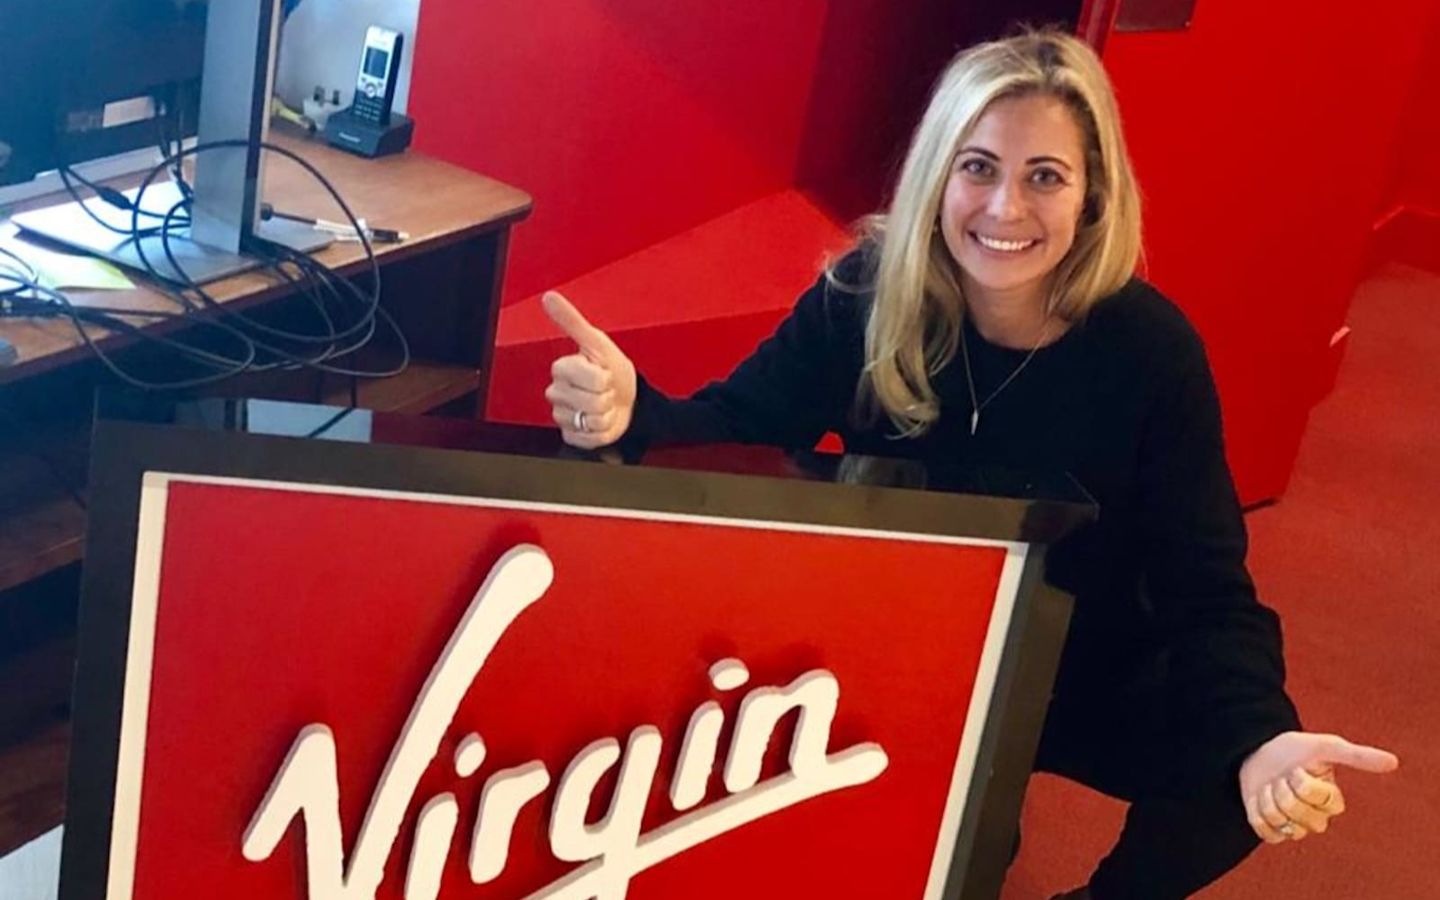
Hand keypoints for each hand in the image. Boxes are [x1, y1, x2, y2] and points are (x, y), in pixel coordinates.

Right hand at [542, 291, 637, 449]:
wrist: (629, 399)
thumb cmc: (613, 369)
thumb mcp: (597, 343)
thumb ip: (571, 321)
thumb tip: (548, 296)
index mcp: (560, 369)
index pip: (587, 377)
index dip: (603, 376)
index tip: (603, 371)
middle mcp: (556, 393)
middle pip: (591, 400)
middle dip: (607, 396)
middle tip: (606, 390)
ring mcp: (562, 417)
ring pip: (591, 421)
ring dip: (607, 414)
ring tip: (605, 406)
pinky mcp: (571, 437)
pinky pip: (591, 438)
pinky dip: (604, 432)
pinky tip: (602, 422)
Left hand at [1238, 731, 1398, 843]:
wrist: (1257, 752)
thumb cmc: (1294, 750)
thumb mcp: (1325, 747)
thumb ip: (1357, 757)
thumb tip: (1394, 762)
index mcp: (1333, 802)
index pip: (1321, 799)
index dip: (1303, 782)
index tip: (1298, 769)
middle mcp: (1317, 819)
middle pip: (1298, 812)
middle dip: (1283, 789)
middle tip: (1282, 778)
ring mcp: (1295, 828)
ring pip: (1280, 821)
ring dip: (1267, 798)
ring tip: (1271, 786)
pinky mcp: (1273, 833)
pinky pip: (1265, 832)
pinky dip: (1256, 812)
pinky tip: (1260, 799)